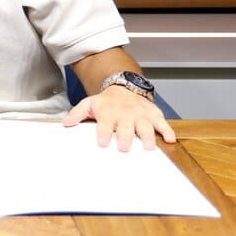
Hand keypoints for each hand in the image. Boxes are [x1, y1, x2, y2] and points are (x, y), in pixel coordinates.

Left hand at [62, 86, 176, 151]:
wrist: (124, 87)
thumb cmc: (106, 102)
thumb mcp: (89, 103)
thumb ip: (77, 114)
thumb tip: (65, 124)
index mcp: (109, 113)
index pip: (105, 124)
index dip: (104, 133)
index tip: (102, 143)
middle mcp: (126, 114)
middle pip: (126, 127)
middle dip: (125, 137)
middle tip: (124, 147)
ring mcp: (141, 114)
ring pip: (146, 126)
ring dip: (148, 136)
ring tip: (149, 147)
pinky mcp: (153, 114)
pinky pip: (162, 122)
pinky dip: (167, 130)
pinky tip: (170, 139)